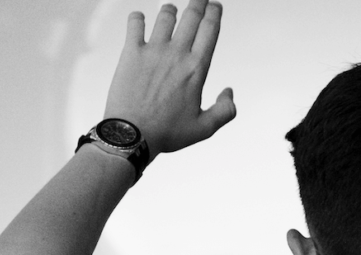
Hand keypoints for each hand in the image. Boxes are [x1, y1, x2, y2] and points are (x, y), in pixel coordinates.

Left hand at [103, 0, 234, 158]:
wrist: (131, 136)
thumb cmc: (166, 134)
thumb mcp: (204, 129)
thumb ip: (225, 111)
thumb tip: (229, 92)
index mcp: (197, 68)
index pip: (210, 29)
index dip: (214, 12)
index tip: (215, 6)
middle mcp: (177, 54)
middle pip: (192, 15)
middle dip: (198, 2)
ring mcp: (153, 51)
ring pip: (165, 16)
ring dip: (170, 10)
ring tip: (170, 10)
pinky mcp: (131, 53)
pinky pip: (135, 24)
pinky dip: (137, 18)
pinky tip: (138, 19)